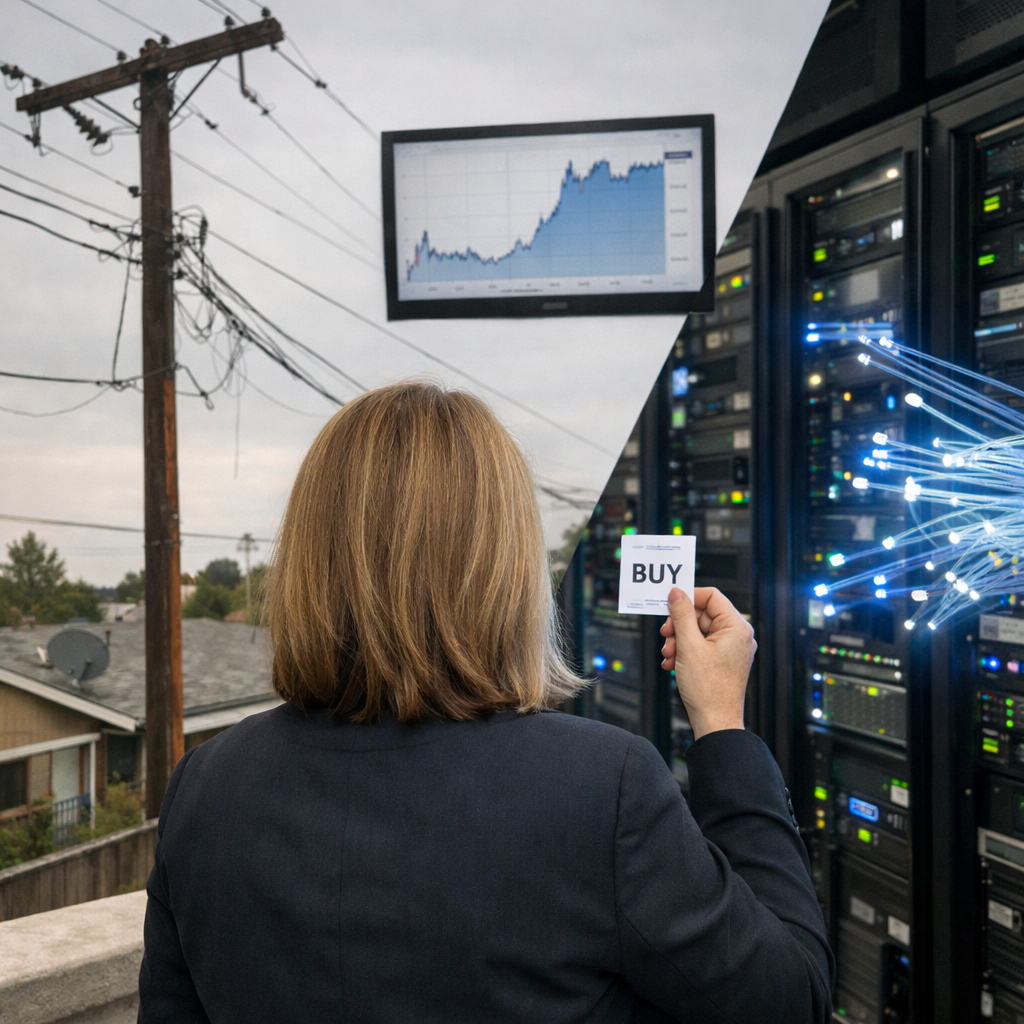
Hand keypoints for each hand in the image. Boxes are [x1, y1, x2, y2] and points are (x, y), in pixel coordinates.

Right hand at [659, 587, 755, 739]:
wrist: (715, 722)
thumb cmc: (708, 688)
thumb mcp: (689, 646)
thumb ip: (681, 615)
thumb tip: (676, 593)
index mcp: (736, 627)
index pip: (711, 596)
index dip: (688, 598)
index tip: (670, 605)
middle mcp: (737, 635)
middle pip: (702, 614)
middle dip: (679, 626)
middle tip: (666, 636)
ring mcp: (731, 649)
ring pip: (698, 631)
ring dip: (679, 640)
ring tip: (669, 655)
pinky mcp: (723, 661)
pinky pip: (701, 646)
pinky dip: (685, 651)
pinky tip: (673, 664)